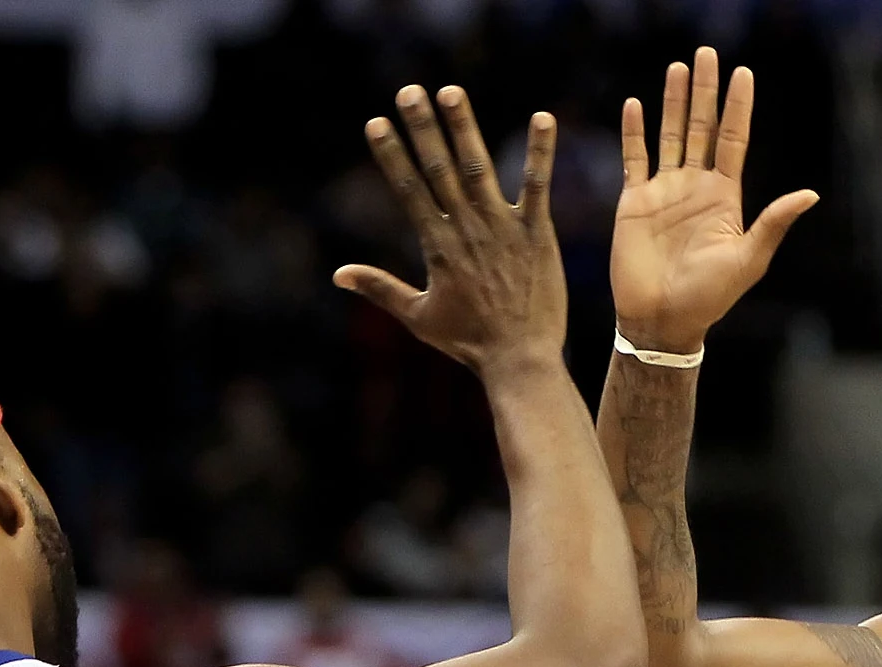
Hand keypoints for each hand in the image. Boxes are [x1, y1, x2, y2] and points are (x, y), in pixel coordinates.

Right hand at [335, 85, 565, 372]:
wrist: (519, 360)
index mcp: (437, 246)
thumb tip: (338, 275)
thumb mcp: (418, 317)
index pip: (408, 190)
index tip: (377, 122)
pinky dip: (540, 152)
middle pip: (438, 169)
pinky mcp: (537, 233)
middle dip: (422, 128)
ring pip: (479, 168)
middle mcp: (466, 229)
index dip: (391, 154)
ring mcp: (502, 229)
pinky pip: (538, 186)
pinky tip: (543, 117)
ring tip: (451, 91)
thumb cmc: (469, 342)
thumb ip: (379, 288)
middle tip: (408, 91)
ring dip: (464, 128)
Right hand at [609, 46, 819, 354]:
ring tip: (677, 68)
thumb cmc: (709, 297)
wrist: (662, 320)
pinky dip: (633, 132)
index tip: (743, 73)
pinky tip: (635, 104)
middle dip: (705, 91)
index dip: (738, 107)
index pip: (733, 140)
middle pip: (702, 127)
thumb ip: (774, 222)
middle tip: (706, 53)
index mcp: (725, 196)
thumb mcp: (748, 259)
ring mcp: (664, 191)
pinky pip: (634, 158)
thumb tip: (811, 194)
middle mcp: (695, 186)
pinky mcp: (635, 201)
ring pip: (670, 134)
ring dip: (673, 102)